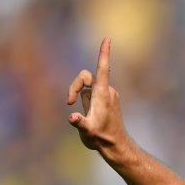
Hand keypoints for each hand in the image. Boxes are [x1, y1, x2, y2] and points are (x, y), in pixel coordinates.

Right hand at [67, 37, 127, 152]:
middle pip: (86, 77)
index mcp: (103, 94)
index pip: (103, 69)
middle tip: (69, 101)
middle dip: (74, 86)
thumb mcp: (88, 131)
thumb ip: (79, 122)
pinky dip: (85, 99)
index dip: (104, 54)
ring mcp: (107, 95)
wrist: (115, 145)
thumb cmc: (102, 138)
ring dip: (79, 95)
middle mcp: (107, 91)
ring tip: (84, 115)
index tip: (107, 39)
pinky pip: (91, 93)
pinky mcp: (107, 100)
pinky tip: (90, 115)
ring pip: (87, 86)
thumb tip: (72, 117)